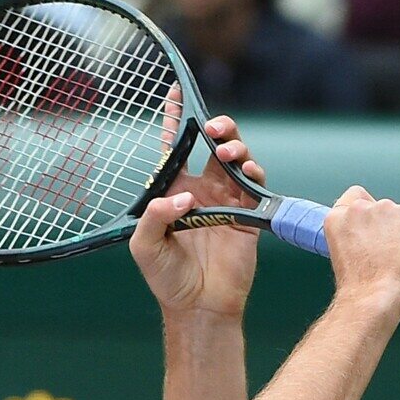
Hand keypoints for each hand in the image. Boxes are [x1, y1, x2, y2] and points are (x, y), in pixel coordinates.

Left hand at [127, 109, 264, 321]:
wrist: (199, 305)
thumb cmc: (167, 278)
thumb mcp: (144, 247)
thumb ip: (153, 218)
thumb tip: (181, 198)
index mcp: (173, 191)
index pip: (176, 148)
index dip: (177, 120)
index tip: (175, 93)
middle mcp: (201, 189)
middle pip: (214, 144)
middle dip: (217, 127)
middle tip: (212, 129)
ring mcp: (227, 199)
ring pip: (237, 157)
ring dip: (235, 146)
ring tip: (227, 152)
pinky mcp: (248, 214)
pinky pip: (255, 183)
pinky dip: (252, 171)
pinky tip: (245, 171)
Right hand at [324, 186, 399, 319]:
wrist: (374, 298)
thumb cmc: (358, 287)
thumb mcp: (342, 256)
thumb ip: (354, 239)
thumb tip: (372, 244)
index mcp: (341, 217)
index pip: (355, 197)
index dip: (366, 211)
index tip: (371, 226)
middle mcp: (366, 208)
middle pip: (386, 208)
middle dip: (391, 225)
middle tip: (392, 251)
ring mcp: (393, 211)